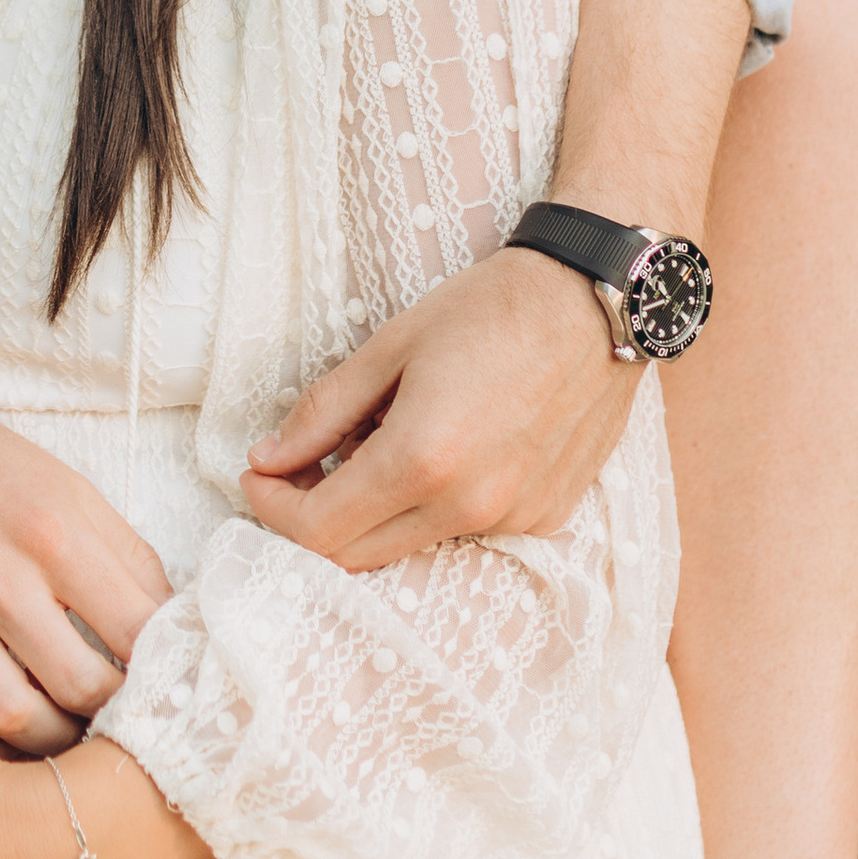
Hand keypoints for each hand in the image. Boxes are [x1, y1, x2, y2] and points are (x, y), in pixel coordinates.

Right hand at [0, 379, 168, 755]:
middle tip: (118, 719)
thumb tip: (173, 628)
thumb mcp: (70, 490)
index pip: (136, 633)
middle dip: (110, 715)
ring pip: (9, 719)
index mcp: (52, 533)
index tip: (167, 687)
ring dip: (47, 740)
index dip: (162, 671)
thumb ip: (128, 559)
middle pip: (78, 688)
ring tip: (62, 728)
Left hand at [240, 247, 631, 567]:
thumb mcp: (391, 346)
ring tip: (378, 440)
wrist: (599, 302)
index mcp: (421, 461)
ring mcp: (513, 519)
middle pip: (357, 555)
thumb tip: (268, 458)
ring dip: (373, 512)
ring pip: (411, 545)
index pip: (318, 531)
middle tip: (298, 467)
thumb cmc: (490, 308)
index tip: (259, 475)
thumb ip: (323, 411)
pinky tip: (441, 448)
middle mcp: (470, 506)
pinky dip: (431, 505)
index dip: (272, 508)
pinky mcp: (545, 517)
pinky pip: (465, 531)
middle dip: (312, 518)